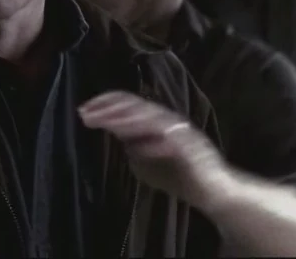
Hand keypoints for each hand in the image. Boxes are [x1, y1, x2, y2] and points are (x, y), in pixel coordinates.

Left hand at [79, 90, 228, 209]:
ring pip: (151, 118)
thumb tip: (117, 135)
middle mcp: (169, 121)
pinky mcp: (191, 148)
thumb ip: (134, 148)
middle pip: (136, 106)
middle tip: (85, 113)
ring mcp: (180, 132)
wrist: (212, 191)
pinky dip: (153, 142)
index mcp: (158, 122)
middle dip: (109, 109)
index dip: (106, 104)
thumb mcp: (147, 163)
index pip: (130, 104)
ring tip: (105, 123)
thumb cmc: (180, 175)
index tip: (84, 110)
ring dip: (126, 120)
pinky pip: (170, 140)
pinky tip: (134, 146)